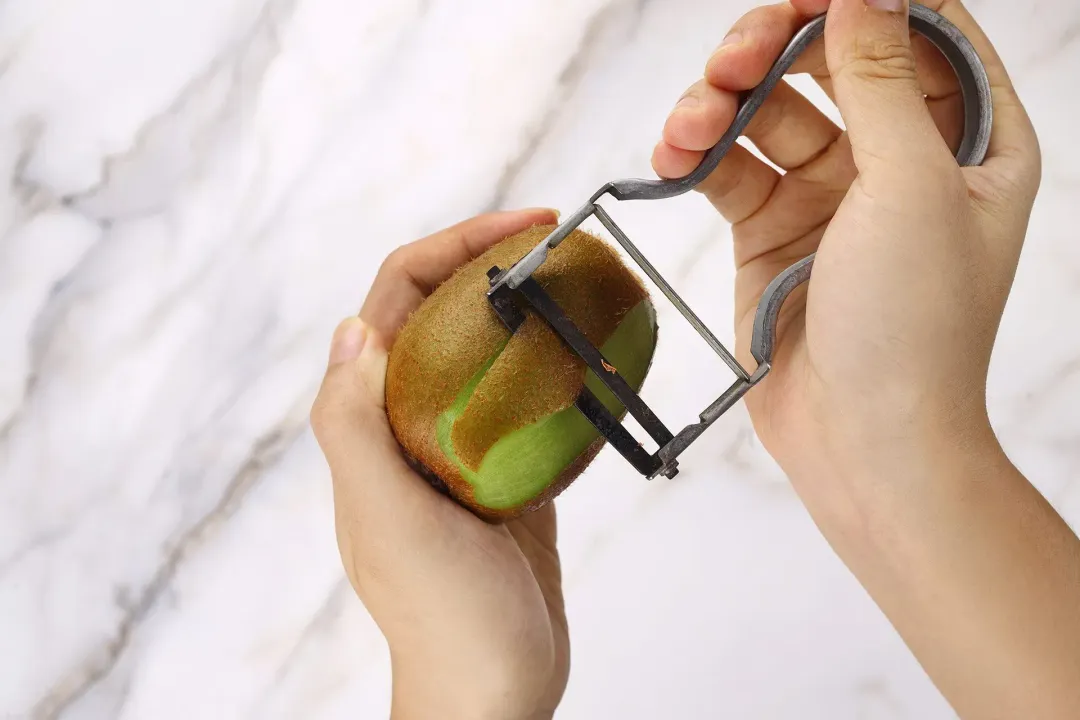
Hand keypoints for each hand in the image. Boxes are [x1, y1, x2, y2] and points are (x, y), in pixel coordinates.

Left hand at [310, 209, 568, 719]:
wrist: (495, 685)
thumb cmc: (439, 615)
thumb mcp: (387, 518)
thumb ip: (353, 426)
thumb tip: (354, 327)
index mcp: (373, 420)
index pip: (398, 302)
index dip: (451, 249)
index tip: (519, 227)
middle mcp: (411, 422)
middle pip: (448, 314)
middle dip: (495, 265)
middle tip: (560, 242)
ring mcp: (462, 445)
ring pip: (491, 351)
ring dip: (530, 309)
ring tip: (583, 283)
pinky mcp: (509, 472)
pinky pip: (530, 400)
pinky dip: (558, 368)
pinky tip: (596, 355)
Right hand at [655, 2, 1079, 718]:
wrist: (862, 442)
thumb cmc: (914, 326)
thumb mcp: (910, 186)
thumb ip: (879, 78)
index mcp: (971, 142)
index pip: (921, 33)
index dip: (861, 1)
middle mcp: (901, 160)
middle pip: (831, 61)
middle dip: (775, 49)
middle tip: (734, 56)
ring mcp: (831, 196)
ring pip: (768, 113)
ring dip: (721, 105)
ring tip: (689, 125)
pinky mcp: (770, 232)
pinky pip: (728, 169)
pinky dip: (697, 156)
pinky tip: (673, 158)